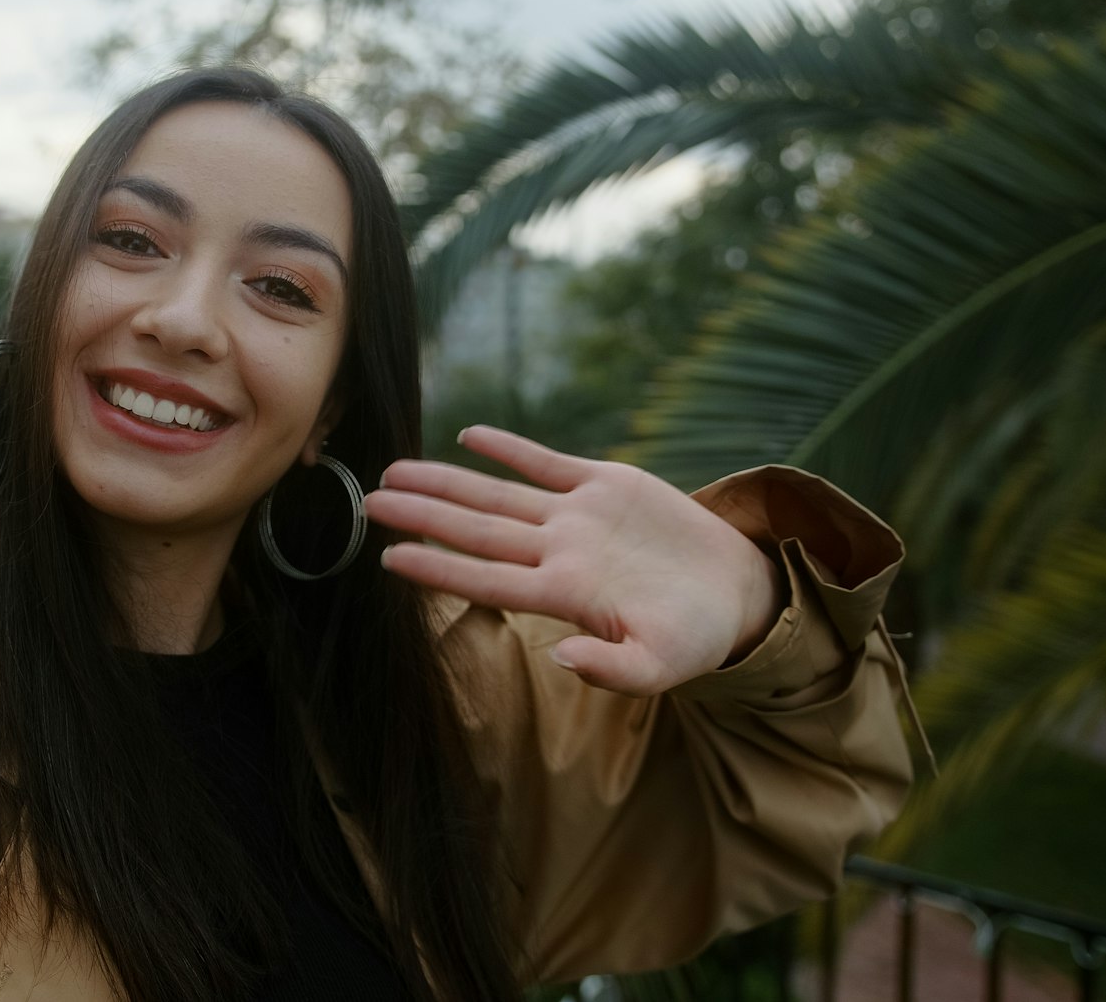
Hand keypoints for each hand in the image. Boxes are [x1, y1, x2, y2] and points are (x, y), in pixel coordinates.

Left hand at [364, 426, 783, 696]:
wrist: (736, 592)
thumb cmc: (696, 636)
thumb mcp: (662, 666)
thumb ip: (614, 670)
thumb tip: (561, 658)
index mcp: (567, 594)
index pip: (487, 579)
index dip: (438, 569)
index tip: (389, 560)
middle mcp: (561, 551)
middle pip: (478, 531)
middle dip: (423, 515)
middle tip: (369, 502)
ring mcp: (578, 516)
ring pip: (499, 495)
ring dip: (448, 482)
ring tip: (395, 472)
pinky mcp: (606, 484)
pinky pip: (546, 462)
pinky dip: (509, 448)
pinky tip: (470, 435)